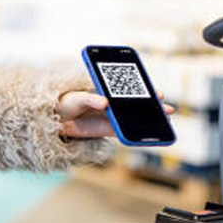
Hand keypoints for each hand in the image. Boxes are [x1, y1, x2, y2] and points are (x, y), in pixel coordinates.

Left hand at [57, 91, 174, 138]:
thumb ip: (91, 99)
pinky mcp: (106, 129)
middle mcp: (112, 103)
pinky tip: (145, 133)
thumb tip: (105, 103)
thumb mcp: (77, 98)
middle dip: (152, 105)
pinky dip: (134, 132)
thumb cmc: (67, 101)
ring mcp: (110, 117)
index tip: (156, 92)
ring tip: (164, 120)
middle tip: (167, 107)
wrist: (56, 118)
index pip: (128, 89)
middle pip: (135, 103)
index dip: (144, 90)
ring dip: (147, 119)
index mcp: (106, 90)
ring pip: (133, 117)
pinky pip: (123, 131)